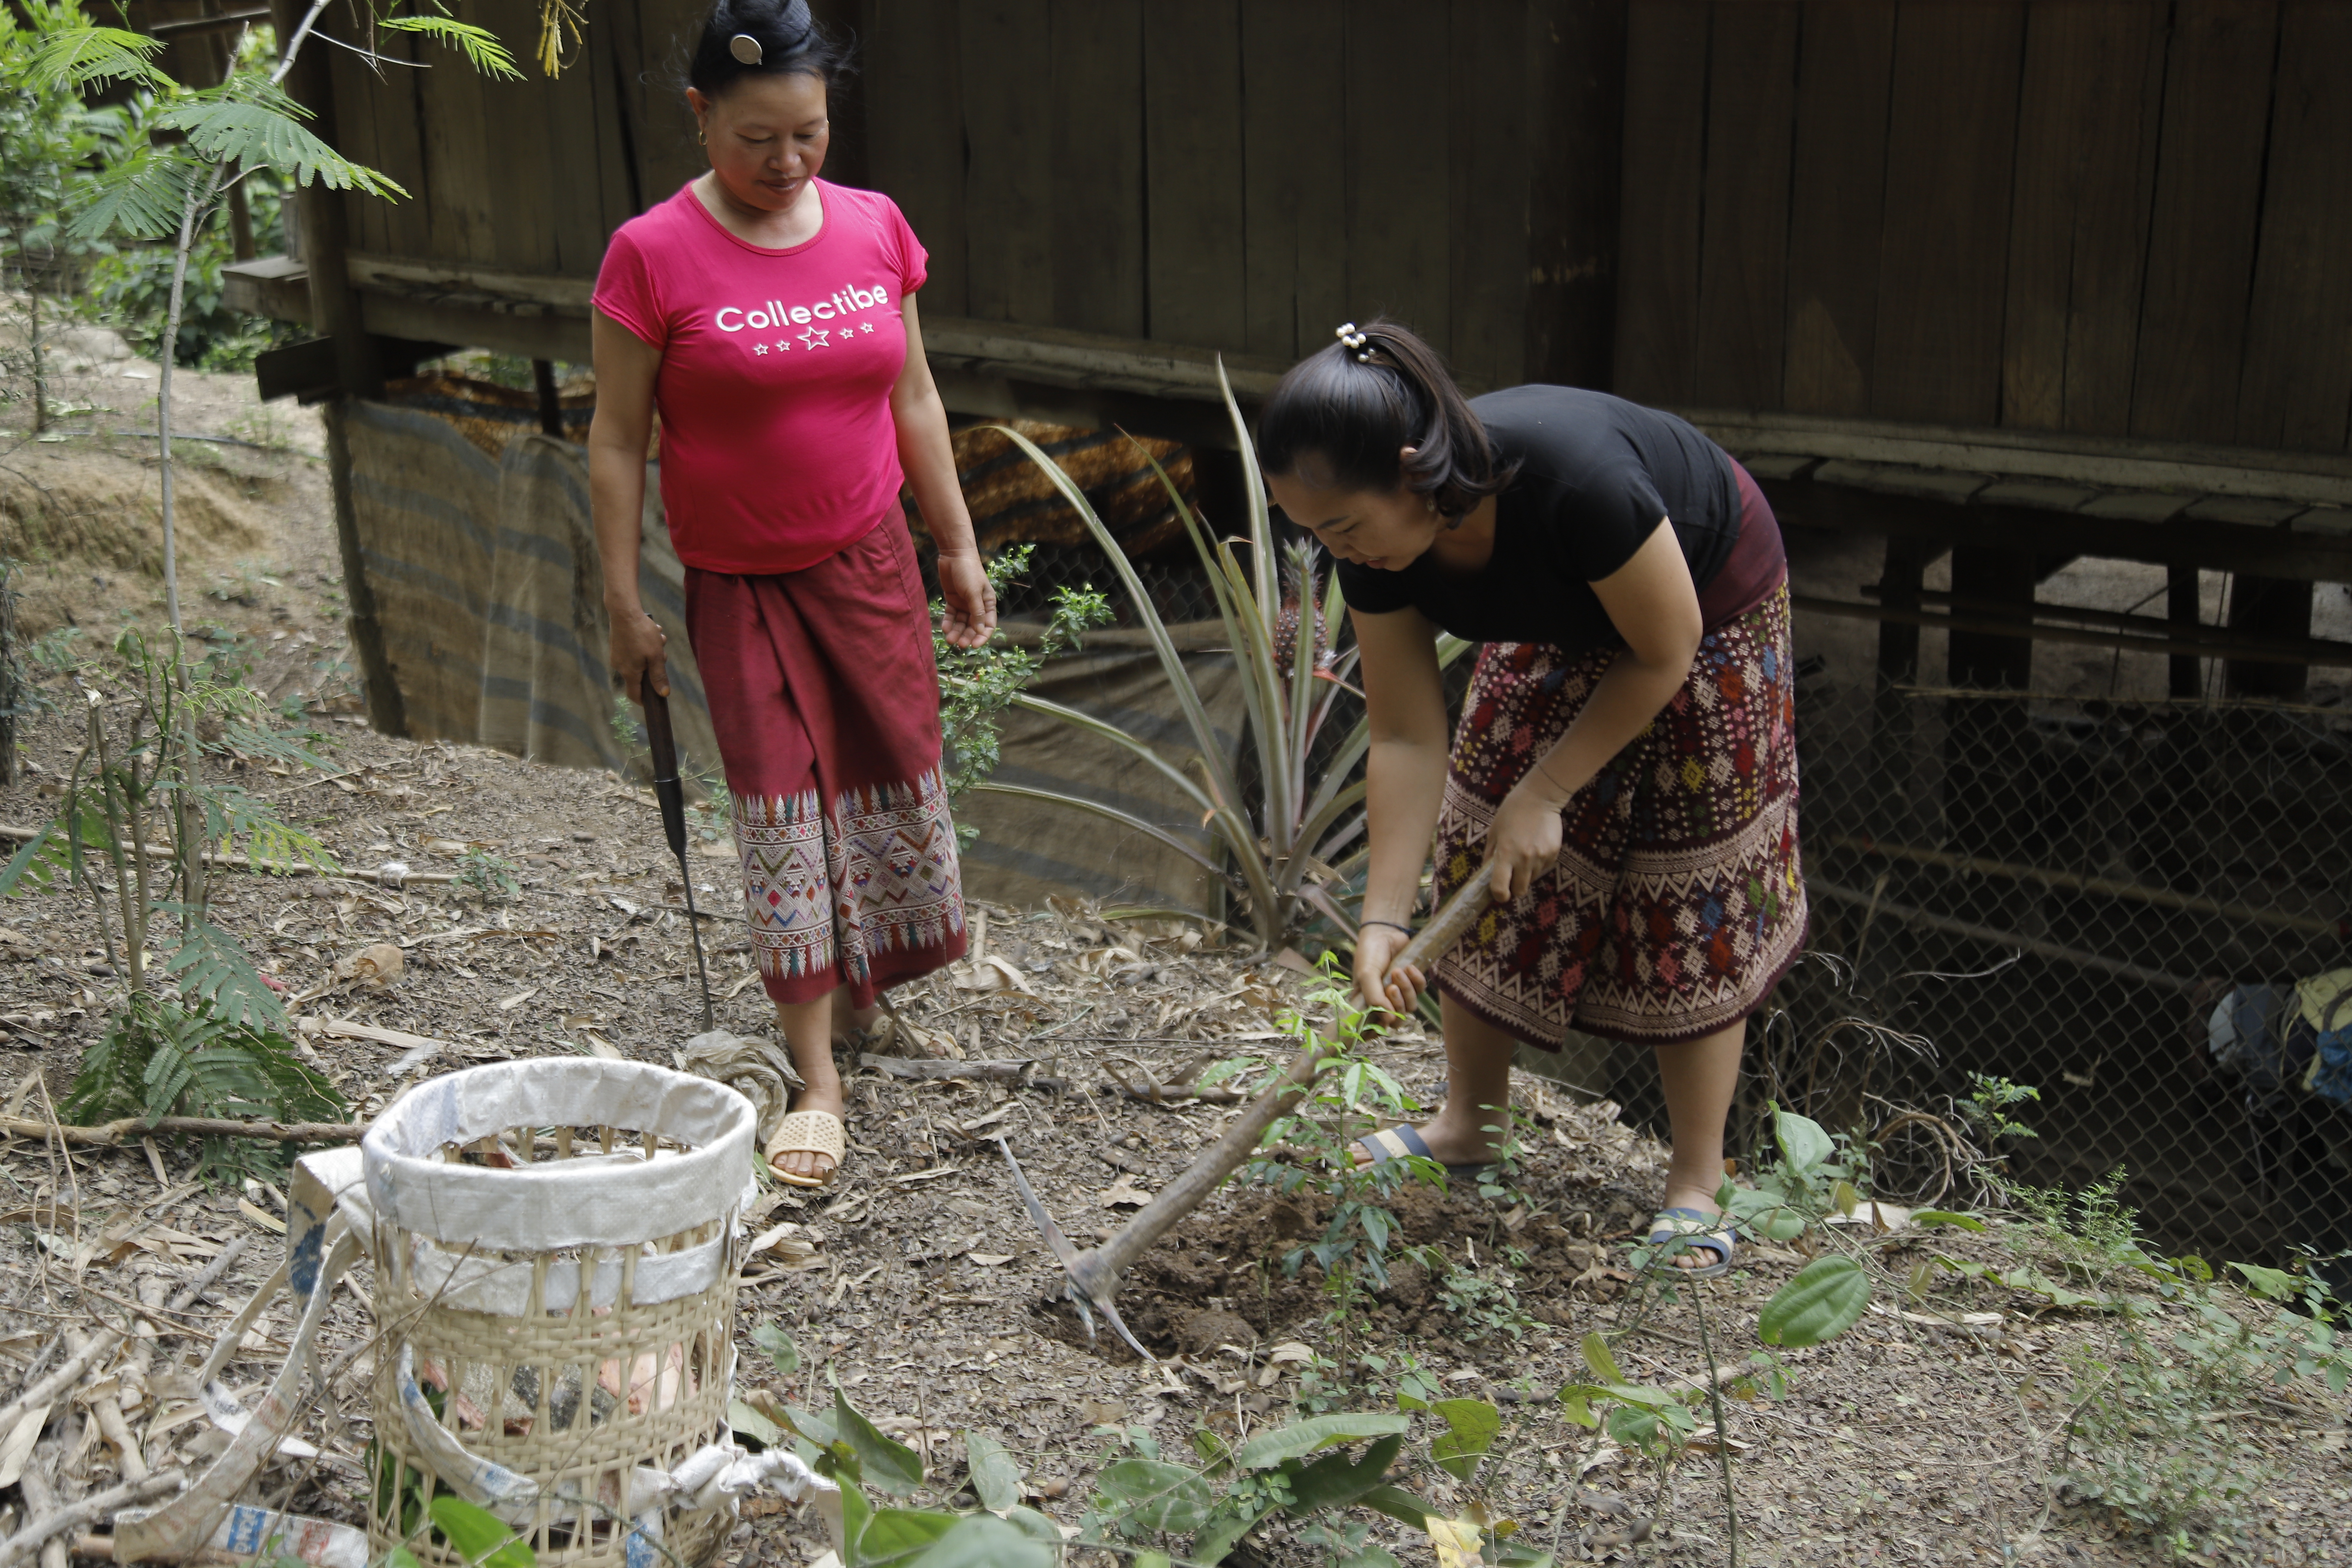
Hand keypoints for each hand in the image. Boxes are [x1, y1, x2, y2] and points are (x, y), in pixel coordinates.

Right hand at [609, 607, 668, 703]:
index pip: (634, 694)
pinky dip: (644, 644)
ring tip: (658, 637)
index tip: (654, 700)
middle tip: (662, 652)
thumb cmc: (641, 634)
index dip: (644, 700)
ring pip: (640, 660)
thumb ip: (659, 676)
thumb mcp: (655, 656)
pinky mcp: (617, 645)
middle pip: (641, 674)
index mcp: (630, 673)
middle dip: (655, 665)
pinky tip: (651, 632)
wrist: (624, 612)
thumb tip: (663, 694)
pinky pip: (634, 650)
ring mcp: (617, 655)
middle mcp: (620, 666)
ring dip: (652, 651)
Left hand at [937, 551, 996, 648]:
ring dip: (956, 631)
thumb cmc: (969, 572)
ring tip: (949, 639)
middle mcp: (977, 605)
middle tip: (959, 644)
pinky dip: (948, 622)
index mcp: (988, 603)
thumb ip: (977, 612)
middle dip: (967, 636)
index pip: (988, 625)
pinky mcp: (952, 600)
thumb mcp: (973, 593)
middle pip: (973, 626)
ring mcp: (964, 604)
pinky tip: (944, 628)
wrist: (954, 555)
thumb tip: (981, 631)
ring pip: (961, 623)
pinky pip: (951, 615)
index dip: (982, 636)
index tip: (974, 646)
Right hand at [1353, 922, 1424, 1018]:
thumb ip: (1375, 998)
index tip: (1383, 1022)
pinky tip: (1409, 967)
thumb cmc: (1370, 953)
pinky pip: (1421, 990)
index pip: (1374, 1026)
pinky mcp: (1413, 982)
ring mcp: (1400, 992)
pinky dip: (1417, 980)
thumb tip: (1388, 1020)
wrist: (1385, 932)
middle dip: (1397, 1003)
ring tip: (1398, 971)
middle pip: (1397, 1018)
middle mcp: (1384, 1000)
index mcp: (1368, 1002)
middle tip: (1391, 986)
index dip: (1379, 1029)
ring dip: (1406, 989)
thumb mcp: (1366, 975)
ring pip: (1411, 1005)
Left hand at [1484, 781, 1564, 903]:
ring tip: (1523, 854)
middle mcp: (1524, 859)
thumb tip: (1486, 874)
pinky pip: (1543, 868)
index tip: (1499, 894)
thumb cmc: (1511, 812)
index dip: (1499, 896)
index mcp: (1505, 853)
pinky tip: (1535, 847)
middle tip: (1511, 878)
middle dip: (1514, 889)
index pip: (1500, 887)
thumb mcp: (1494, 832)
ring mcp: (1541, 857)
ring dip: (1526, 874)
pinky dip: (1537, 864)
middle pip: (1520, 890)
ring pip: (1532, 879)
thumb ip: (1489, 855)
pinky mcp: (1553, 854)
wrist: (1540, 797)